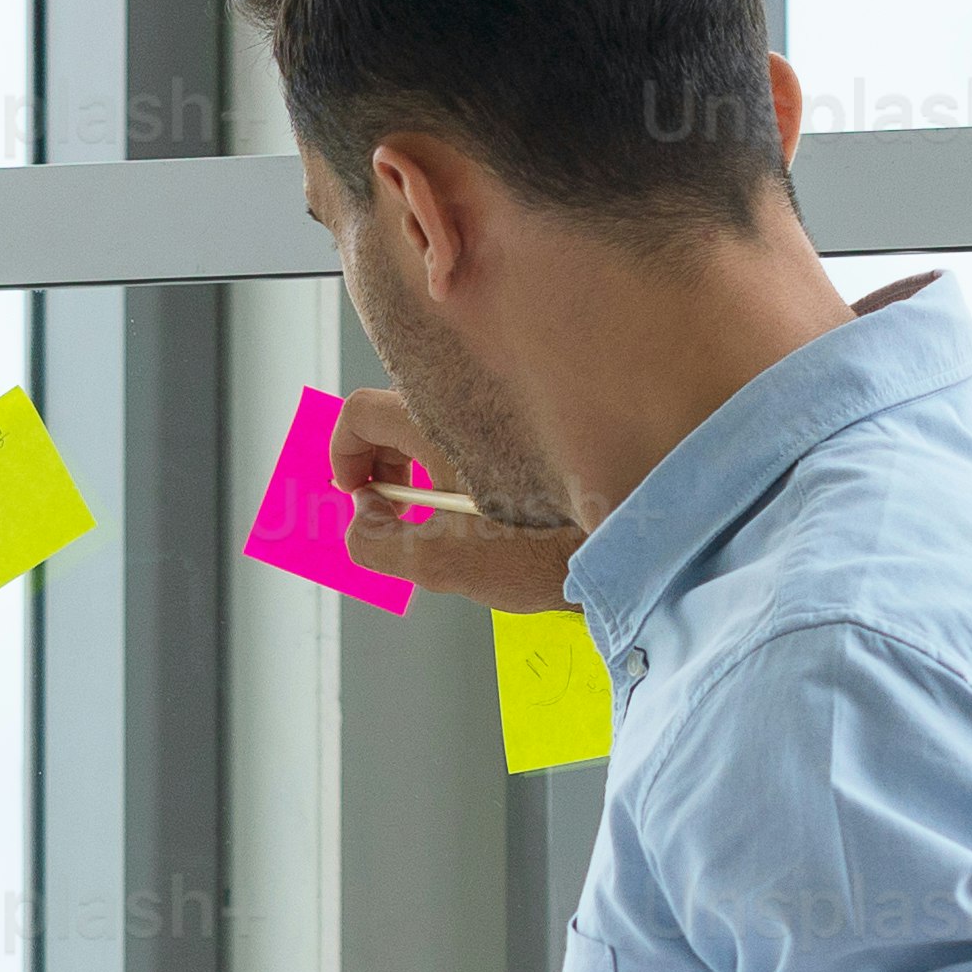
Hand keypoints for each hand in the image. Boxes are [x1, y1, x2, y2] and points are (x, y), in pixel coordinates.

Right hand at [337, 389, 580, 609]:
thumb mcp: (442, 564)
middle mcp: (471, 407)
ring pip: (433, 427)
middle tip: (392, 513)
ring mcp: (502, 417)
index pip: (361, 413)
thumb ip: (377, 542)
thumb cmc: (544, 552)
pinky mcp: (528, 435)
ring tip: (435, 519)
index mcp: (442, 426)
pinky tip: (480, 513)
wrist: (628, 547)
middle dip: (381, 466)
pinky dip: (454, 468)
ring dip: (417, 469)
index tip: (358, 496)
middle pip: (395, 418)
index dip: (344, 455)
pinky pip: (470, 437)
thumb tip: (364, 515)